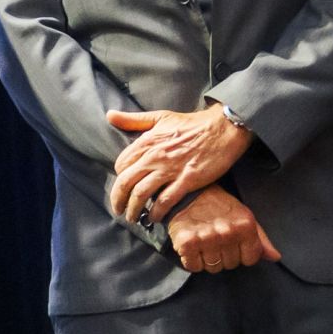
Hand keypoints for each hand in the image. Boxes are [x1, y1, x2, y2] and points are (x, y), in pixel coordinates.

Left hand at [107, 104, 251, 223]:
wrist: (223, 128)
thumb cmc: (192, 123)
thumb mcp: (160, 117)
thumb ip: (133, 120)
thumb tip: (110, 116)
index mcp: (146, 142)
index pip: (121, 165)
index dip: (119, 178)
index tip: (123, 187)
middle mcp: (154, 156)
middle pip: (126, 183)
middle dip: (118, 200)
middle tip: (118, 210)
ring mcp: (170, 169)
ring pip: (141, 194)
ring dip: (134, 209)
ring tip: (133, 218)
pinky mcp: (187, 180)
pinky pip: (165, 201)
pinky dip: (156, 212)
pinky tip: (154, 217)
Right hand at [166, 186, 281, 273]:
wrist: (187, 194)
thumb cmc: (218, 206)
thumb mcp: (244, 216)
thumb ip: (261, 239)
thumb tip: (274, 257)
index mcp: (245, 226)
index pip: (250, 259)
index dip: (241, 254)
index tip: (232, 243)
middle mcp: (227, 232)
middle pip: (231, 265)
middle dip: (224, 256)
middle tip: (216, 240)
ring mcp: (207, 238)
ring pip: (213, 268)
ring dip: (207, 259)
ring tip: (204, 242)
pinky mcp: (187, 242)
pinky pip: (194, 266)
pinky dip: (191, 260)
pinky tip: (192, 246)